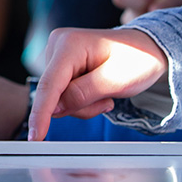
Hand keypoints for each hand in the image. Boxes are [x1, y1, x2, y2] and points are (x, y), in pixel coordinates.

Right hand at [28, 27, 166, 140]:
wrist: (146, 47)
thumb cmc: (138, 58)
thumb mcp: (118, 79)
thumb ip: (84, 93)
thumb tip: (55, 109)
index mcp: (70, 44)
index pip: (49, 85)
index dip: (41, 113)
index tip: (35, 137)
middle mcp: (57, 45)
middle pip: (54, 95)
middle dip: (80, 106)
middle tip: (108, 100)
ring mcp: (57, 54)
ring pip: (59, 98)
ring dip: (83, 104)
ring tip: (105, 93)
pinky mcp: (60, 65)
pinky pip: (63, 95)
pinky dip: (81, 100)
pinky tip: (98, 90)